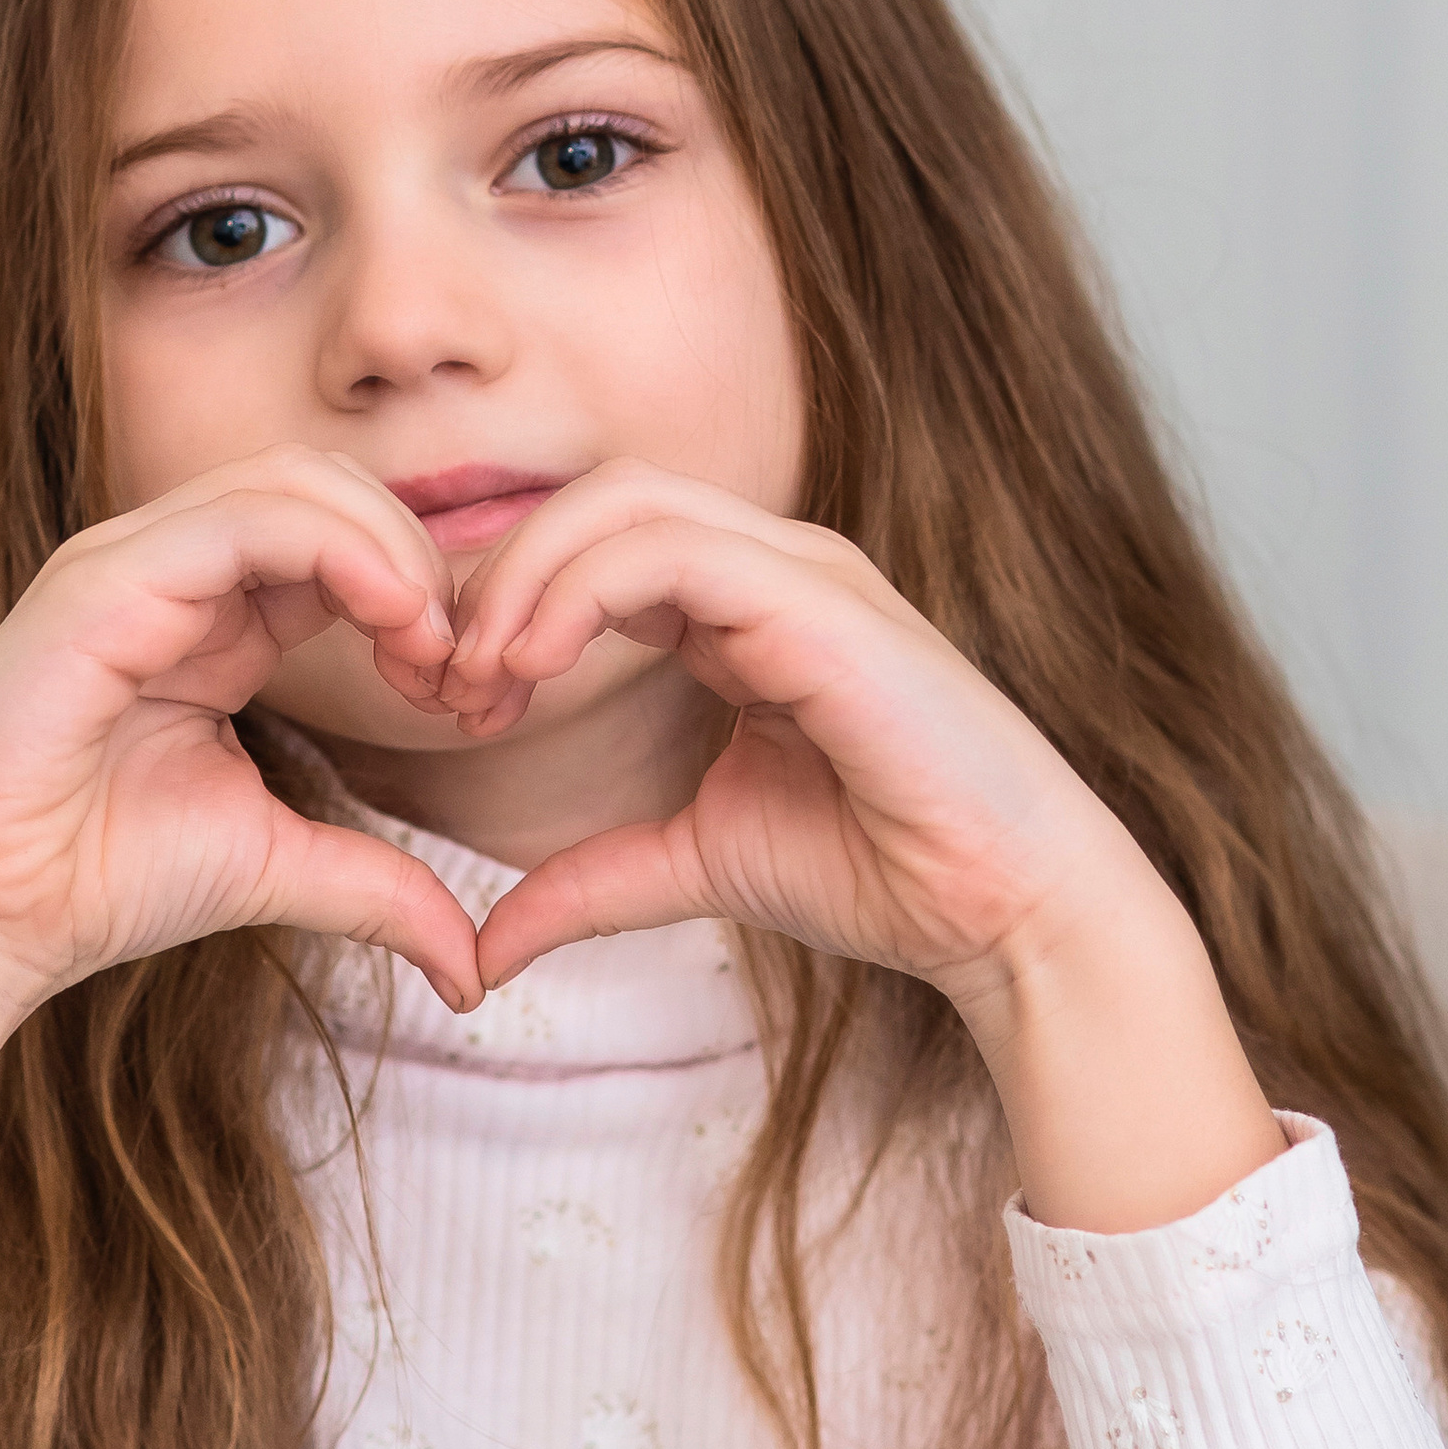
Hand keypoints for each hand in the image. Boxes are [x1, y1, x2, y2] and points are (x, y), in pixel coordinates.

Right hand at [0, 447, 482, 1018]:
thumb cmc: (92, 882)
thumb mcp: (274, 868)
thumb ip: (376, 889)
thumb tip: (472, 969)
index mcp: (214, 617)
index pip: (344, 543)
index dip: (426, 600)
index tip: (471, 699)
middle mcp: (173, 570)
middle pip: (334, 488)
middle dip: (422, 562)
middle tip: (463, 669)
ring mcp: (132, 561)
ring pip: (298, 481)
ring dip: (392, 549)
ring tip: (431, 644)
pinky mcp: (102, 580)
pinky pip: (244, 517)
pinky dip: (340, 549)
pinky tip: (390, 619)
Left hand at [440, 465, 1282, 1228]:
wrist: (1003, 909)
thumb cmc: (882, 872)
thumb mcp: (695, 865)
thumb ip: (589, 882)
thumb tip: (483, 946)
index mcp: (745, 605)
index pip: (595, 545)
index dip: (504, 605)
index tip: (452, 705)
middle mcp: (774, 564)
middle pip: (594, 502)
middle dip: (496, 580)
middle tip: (444, 686)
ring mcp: (804, 570)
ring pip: (621, 503)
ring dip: (523, 582)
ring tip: (480, 679)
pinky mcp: (821, 603)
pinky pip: (670, 554)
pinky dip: (579, 595)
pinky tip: (532, 668)